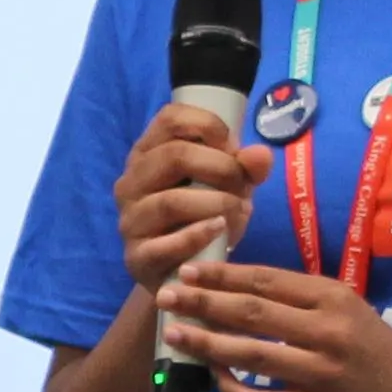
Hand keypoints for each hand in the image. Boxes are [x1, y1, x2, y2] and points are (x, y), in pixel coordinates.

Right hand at [114, 117, 273, 295]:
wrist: (184, 273)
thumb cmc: (203, 218)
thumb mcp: (229, 188)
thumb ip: (247, 168)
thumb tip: (260, 154)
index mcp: (148, 153)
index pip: (170, 118)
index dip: (209, 126)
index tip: (234, 148)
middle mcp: (131, 182)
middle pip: (173, 155)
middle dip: (220, 167)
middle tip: (242, 185)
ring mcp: (130, 220)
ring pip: (171, 201)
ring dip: (216, 204)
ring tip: (238, 210)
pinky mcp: (136, 257)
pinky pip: (166, 244)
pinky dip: (199, 235)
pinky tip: (220, 231)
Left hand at [156, 256, 391, 391]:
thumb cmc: (363, 336)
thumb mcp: (339, 301)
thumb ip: (292, 293)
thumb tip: (228, 283)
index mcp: (331, 298)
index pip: (266, 282)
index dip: (222, 276)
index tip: (187, 271)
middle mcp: (326, 333)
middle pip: (253, 315)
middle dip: (204, 304)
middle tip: (167, 296)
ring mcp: (319, 374)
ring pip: (253, 357)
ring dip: (208, 345)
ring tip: (176, 333)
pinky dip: (233, 388)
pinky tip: (213, 373)